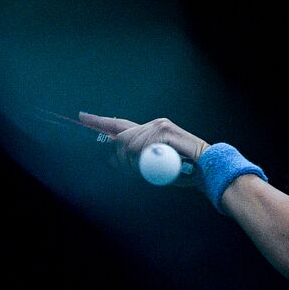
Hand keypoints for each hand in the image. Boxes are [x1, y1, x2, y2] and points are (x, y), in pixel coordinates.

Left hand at [77, 112, 208, 185]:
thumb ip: (133, 161)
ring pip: (130, 147)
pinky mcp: (165, 131)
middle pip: (121, 140)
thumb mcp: (151, 167)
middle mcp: (153, 124)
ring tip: (155, 169)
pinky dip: (147, 160)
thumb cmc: (181, 172)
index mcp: (149, 131)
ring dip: (137, 164)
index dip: (99, 122)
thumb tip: (112, 161)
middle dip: (122, 160)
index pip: (119, 125)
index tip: (82, 117)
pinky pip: (143, 149)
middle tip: (136, 170)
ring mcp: (159, 126)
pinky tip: (159, 162)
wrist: (206, 170)